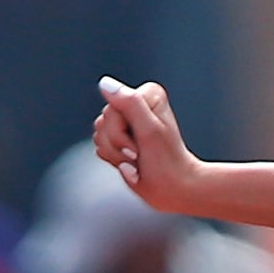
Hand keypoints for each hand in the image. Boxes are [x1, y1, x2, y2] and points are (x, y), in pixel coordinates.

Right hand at [91, 77, 206, 212]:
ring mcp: (128, 121)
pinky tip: (130, 163)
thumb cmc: (167, 162)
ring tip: (137, 159)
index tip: (144, 141)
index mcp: (148, 94)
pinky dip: (112, 157)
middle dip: (117, 142)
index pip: (112, 107)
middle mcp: (137, 103)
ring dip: (115, 152)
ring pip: (99, 132)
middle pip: (104, 119)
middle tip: (139, 154)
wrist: (174, 189)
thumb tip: (105, 84)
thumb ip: (130, 104)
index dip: (121, 129)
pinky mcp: (121, 137)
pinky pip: (100, 144)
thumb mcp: (150, 130)